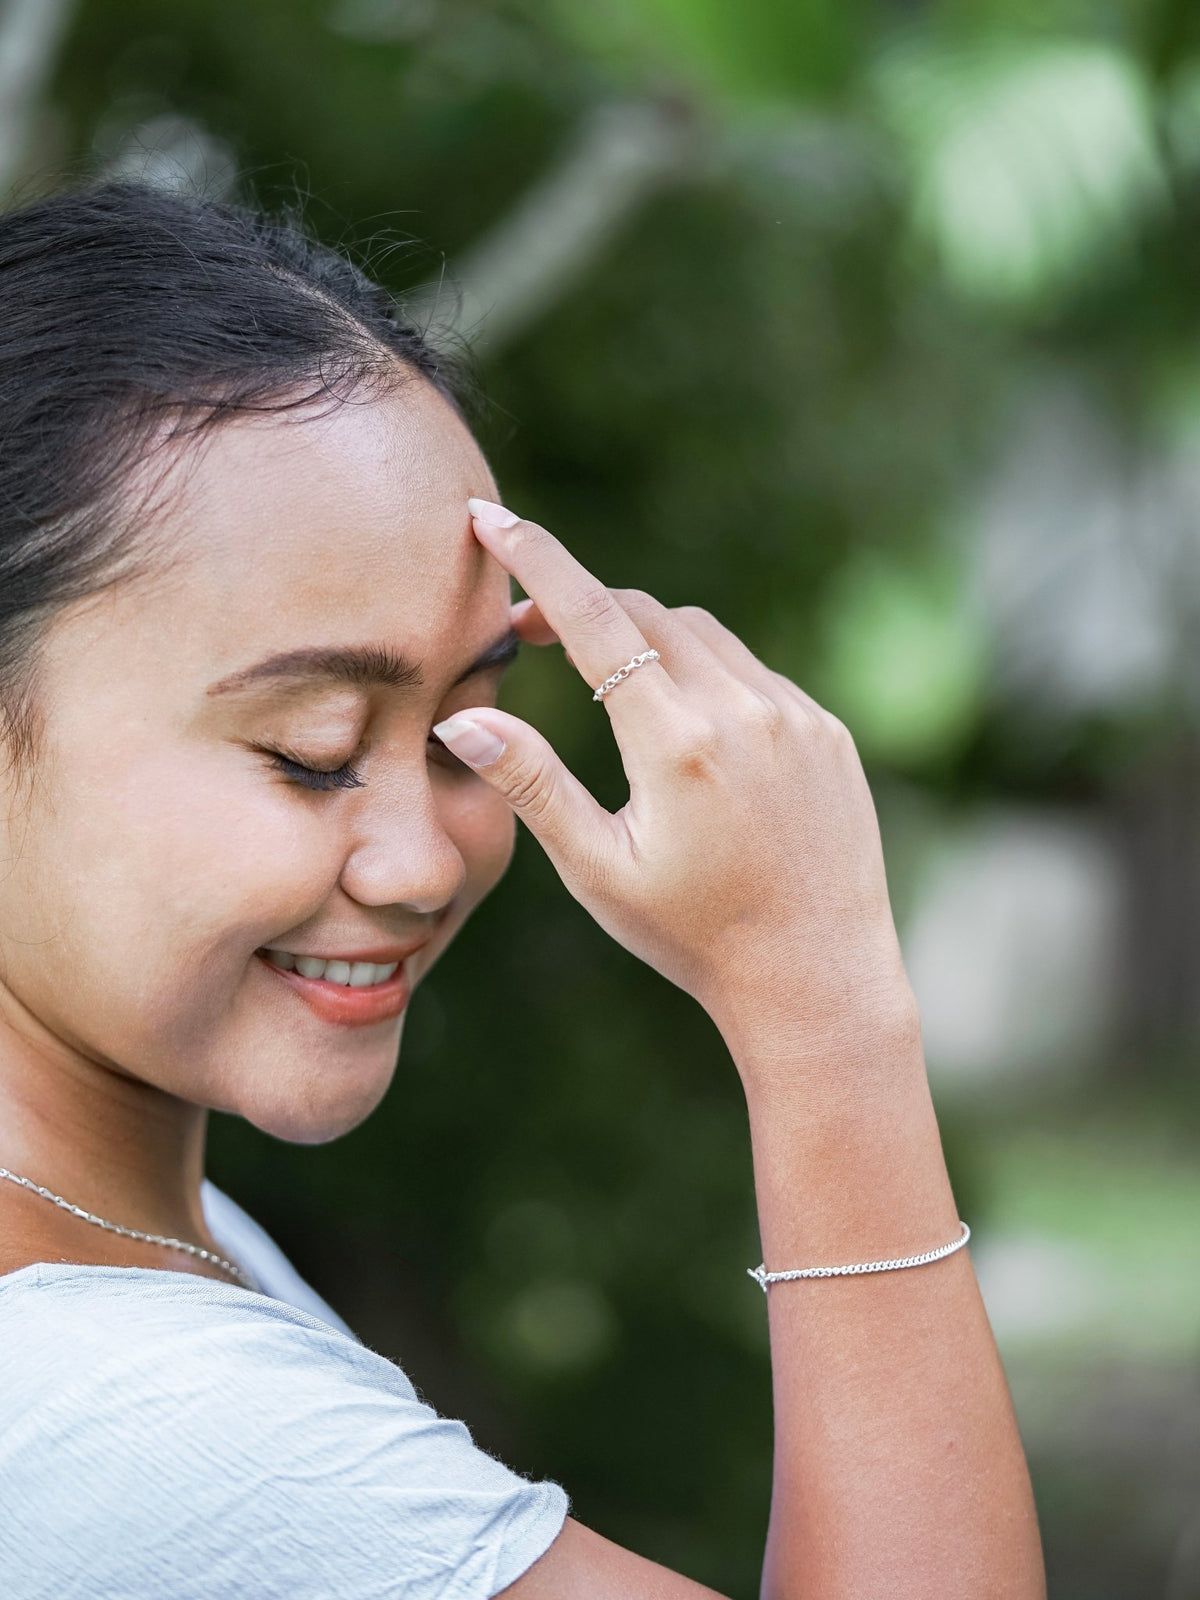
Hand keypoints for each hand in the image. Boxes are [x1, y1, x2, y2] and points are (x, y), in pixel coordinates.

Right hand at [435, 501, 915, 1061]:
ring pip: (704, 634)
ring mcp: (795, 716)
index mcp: (677, 744)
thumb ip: (531, 783)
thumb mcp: (598, 870)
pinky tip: (689, 737)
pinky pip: (753, 673)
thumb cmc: (694, 936)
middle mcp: (743, 712)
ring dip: (647, 639)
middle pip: (646, 613)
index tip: (491, 517)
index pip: (592, 617)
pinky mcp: (827, 730)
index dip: (535, 559)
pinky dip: (708, 676)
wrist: (818, 978)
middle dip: (582, 607)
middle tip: (531, 636)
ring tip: (609, 692)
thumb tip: (465, 714)